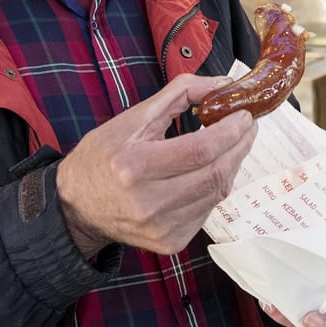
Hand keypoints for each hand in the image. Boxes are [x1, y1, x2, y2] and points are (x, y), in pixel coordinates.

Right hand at [57, 73, 255, 257]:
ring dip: (232, 164)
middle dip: (240, 145)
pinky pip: (208, 210)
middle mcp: (149, 202)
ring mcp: (162, 227)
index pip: (201, 149)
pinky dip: (216, 187)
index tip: (245, 114)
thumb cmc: (103, 157)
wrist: (77, 207)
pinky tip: (211, 171)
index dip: (231, 131)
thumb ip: (179, 94)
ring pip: (217, 193)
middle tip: (248, 125)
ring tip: (234, 144)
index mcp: (135, 166)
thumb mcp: (132, 118)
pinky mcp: (171, 243)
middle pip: (215, 173)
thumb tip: (221, 83)